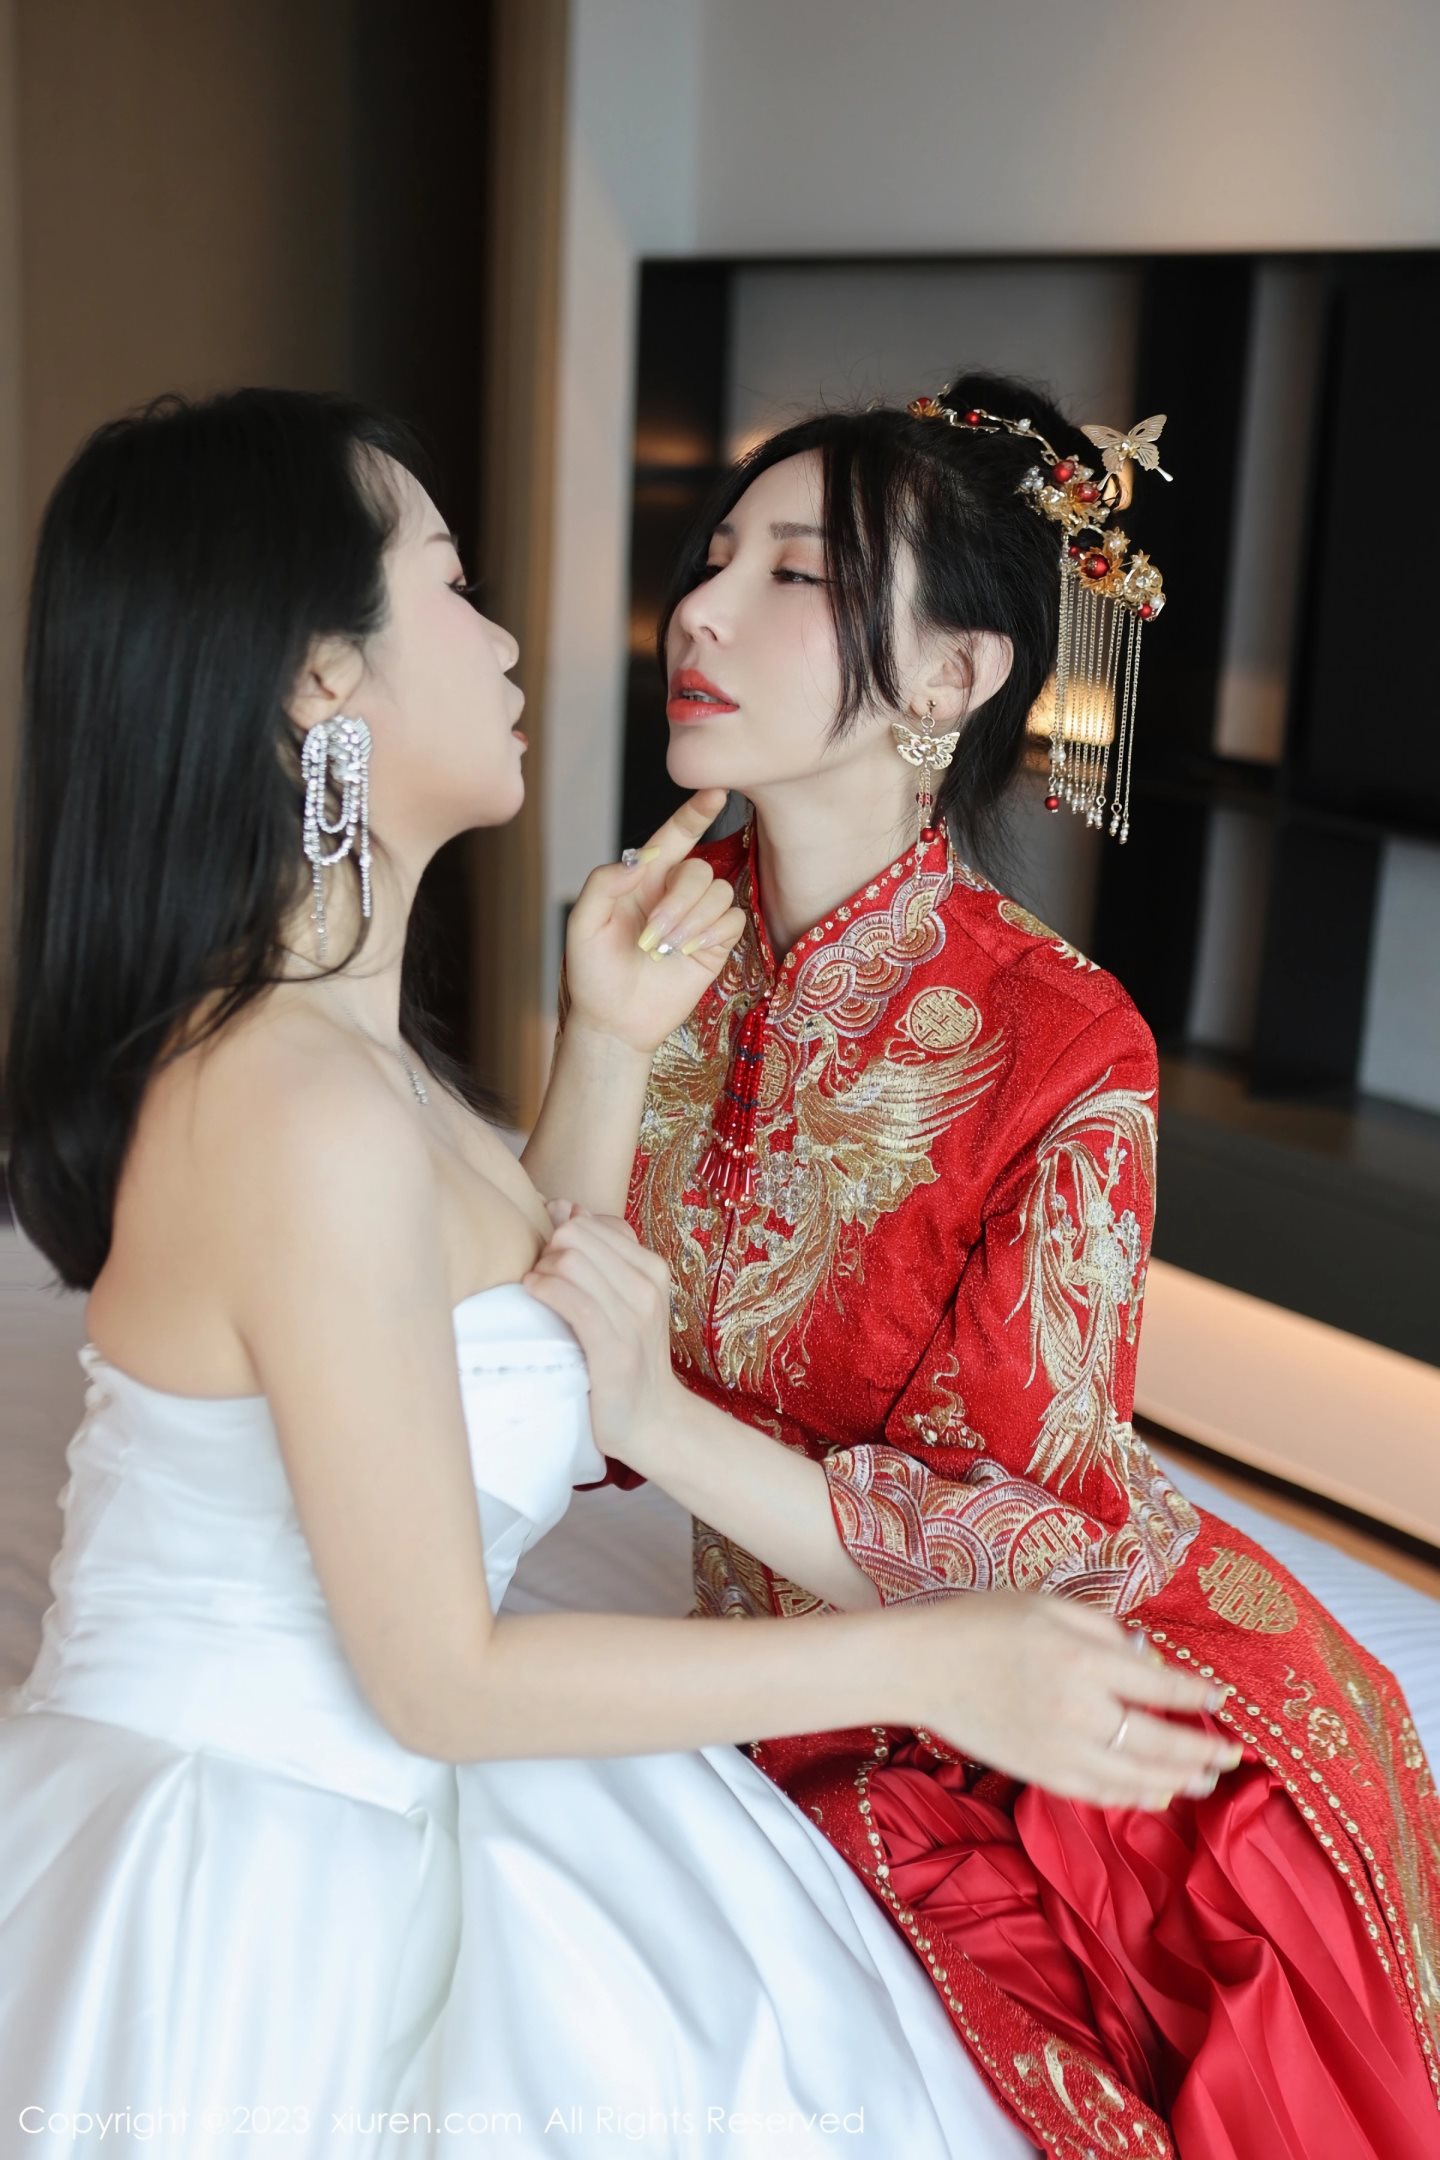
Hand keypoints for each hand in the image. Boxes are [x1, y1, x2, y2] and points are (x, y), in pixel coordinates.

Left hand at [523, 1208, 679, 1467]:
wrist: (652, 1420)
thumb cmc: (626, 1358)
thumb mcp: (623, 1299)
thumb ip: (598, 1254)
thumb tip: (562, 1205)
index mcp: (652, 1268)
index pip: (594, 1223)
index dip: (562, 1234)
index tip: (551, 1261)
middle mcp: (648, 1286)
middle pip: (577, 1235)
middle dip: (548, 1249)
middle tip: (540, 1278)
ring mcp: (635, 1316)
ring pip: (571, 1261)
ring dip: (542, 1271)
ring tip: (537, 1291)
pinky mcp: (614, 1347)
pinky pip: (573, 1300)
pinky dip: (546, 1291)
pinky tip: (535, 1296)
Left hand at [562, 790, 747, 1057]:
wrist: (613, 1022)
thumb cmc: (593, 972)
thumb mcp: (582, 924)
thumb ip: (603, 884)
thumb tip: (638, 860)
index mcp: (642, 880)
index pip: (673, 837)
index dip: (694, 813)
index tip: (714, 791)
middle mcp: (672, 893)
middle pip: (699, 868)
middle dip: (680, 899)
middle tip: (654, 936)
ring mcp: (696, 919)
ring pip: (718, 892)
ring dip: (692, 920)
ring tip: (665, 950)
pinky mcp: (715, 945)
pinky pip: (732, 920)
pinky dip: (712, 932)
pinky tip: (688, 951)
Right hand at [905, 1591, 1242, 1809]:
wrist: (923, 1666)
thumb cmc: (984, 1624)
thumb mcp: (1048, 1606)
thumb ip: (1104, 1631)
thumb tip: (1148, 1661)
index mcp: (1084, 1661)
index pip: (1161, 1687)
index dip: (1198, 1695)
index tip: (1221, 1698)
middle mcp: (1080, 1710)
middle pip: (1160, 1741)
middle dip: (1204, 1749)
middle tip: (1233, 1754)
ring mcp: (1060, 1749)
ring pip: (1137, 1776)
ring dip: (1179, 1780)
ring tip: (1207, 1779)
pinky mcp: (1041, 1773)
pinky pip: (1100, 1794)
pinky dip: (1134, 1797)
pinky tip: (1156, 1794)